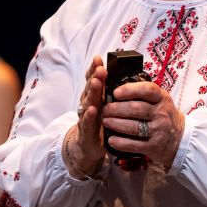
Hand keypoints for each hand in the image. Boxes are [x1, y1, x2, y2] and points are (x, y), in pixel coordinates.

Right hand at [63, 56, 108, 177]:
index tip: (99, 59)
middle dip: (95, 77)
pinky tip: (92, 110)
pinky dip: (89, 117)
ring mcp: (85, 118)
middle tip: (100, 68)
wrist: (86, 147)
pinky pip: (87, 123)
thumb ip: (109, 93)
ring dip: (92, 92)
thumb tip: (121, 75)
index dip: (94, 70)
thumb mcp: (104, 107)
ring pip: (88, 103)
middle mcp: (88, 105)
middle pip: (91, 89)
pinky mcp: (85, 132)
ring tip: (97, 82)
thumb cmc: (99, 124)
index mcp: (94, 98)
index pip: (93, 81)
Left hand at [104, 74, 184, 170]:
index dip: (129, 90)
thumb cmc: (164, 116)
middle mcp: (162, 114)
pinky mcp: (154, 147)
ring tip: (105, 121)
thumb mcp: (161, 101)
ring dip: (115, 124)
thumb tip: (117, 90)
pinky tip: (111, 140)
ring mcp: (158, 131)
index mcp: (163, 99)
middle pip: (136, 108)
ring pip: (132, 127)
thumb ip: (144, 95)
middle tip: (105, 110)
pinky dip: (120, 142)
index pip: (147, 90)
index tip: (115, 93)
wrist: (180, 140)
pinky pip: (133, 144)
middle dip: (116, 109)